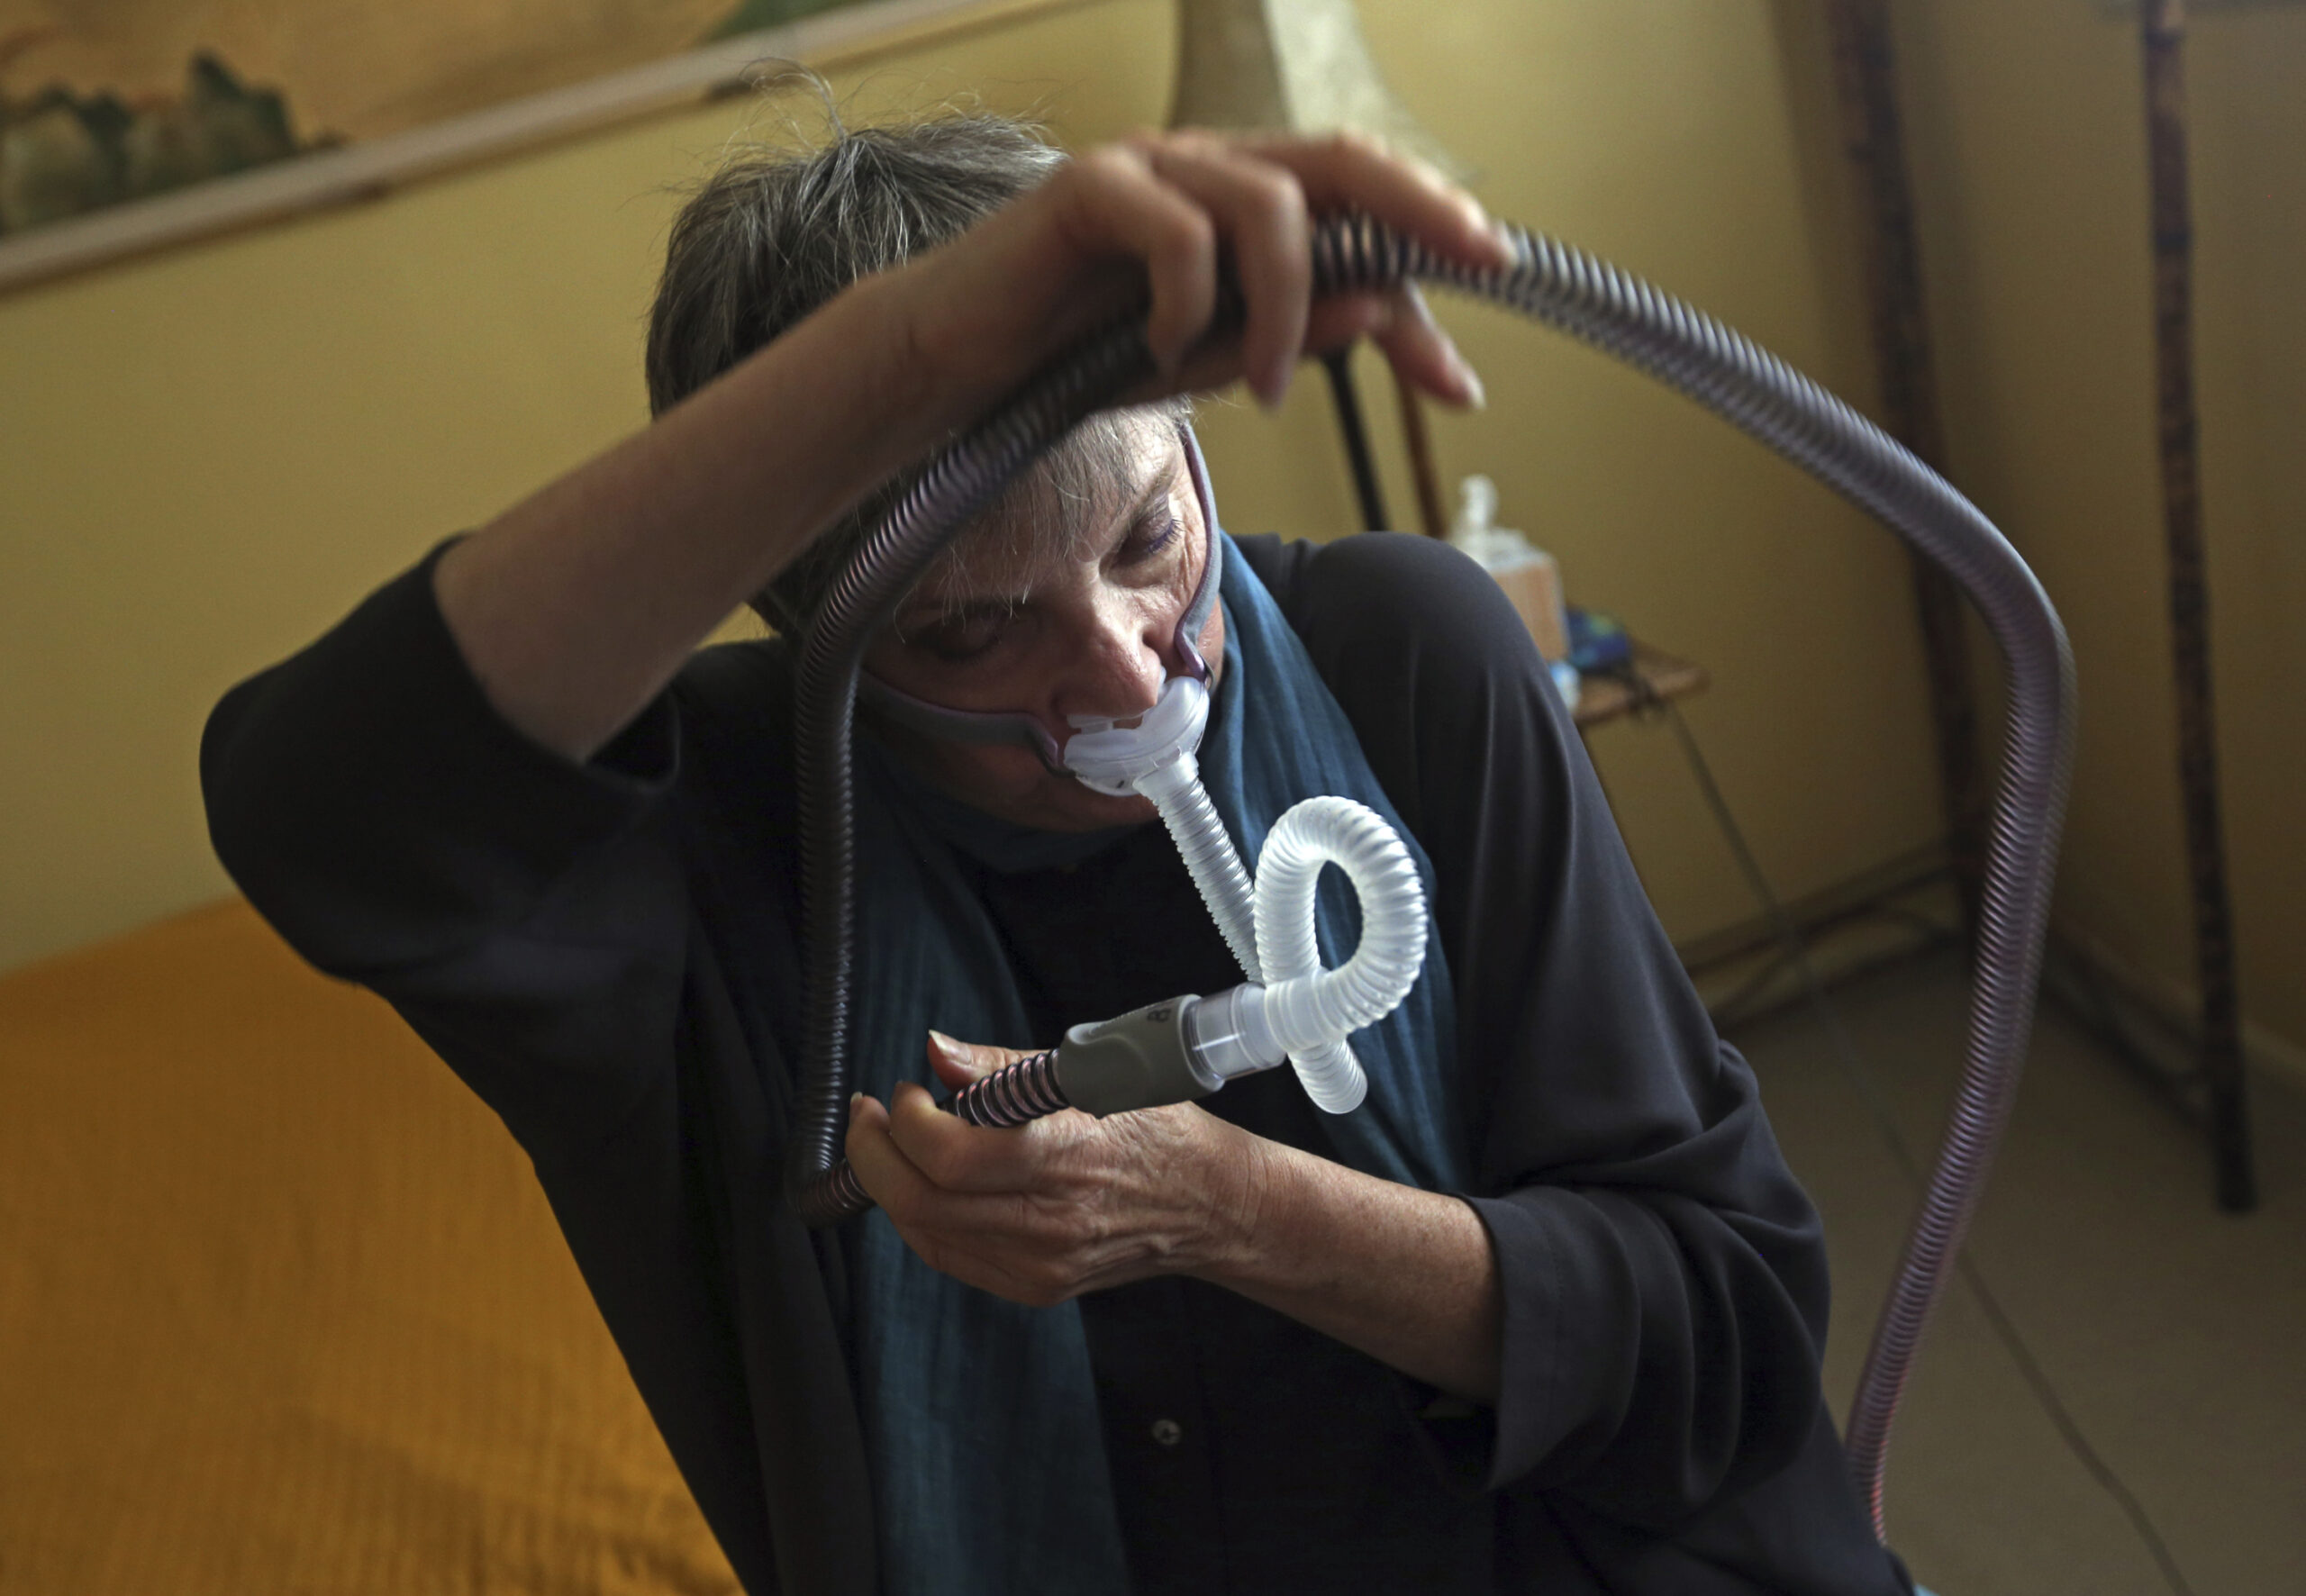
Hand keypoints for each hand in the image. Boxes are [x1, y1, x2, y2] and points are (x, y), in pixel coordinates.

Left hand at [844, 1030, 1265, 1306]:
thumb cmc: (1158, 1130)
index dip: (907, 1122)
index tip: (905, 1091)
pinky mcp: (1032, 1287)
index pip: (951, 1156)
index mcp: (1067, 1156)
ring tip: (893, 1142)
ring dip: (891, 1182)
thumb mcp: (1090, 1075)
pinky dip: (921, 1215)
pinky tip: (924, 1182)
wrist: (1209, 1204)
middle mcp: (1049, 1221)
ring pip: (925, 1232)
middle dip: (875, 1153)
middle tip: (871, 1115)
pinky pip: (948, 1254)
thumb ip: (1002, 1067)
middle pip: (921, 1201)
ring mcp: (1039, 1264)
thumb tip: (937, 1051)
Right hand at [878, 127, 1511, 421]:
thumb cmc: (1080, 359)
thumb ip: (1291, 334)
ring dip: (1286, 307)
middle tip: (1474, 263)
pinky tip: (1158, 353)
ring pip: (1269, 203)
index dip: (1426, 269)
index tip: (1461, 375)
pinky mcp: (1090, 186)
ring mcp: (1150, 167)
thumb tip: (1382, 309)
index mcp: (1244, 202)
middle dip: (1419, 211)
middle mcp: (1207, 166)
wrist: (961, 371)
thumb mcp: (1210, 361)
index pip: (1361, 209)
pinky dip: (1188, 305)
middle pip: (1341, 158)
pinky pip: (1179, 234)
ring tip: (1266, 388)